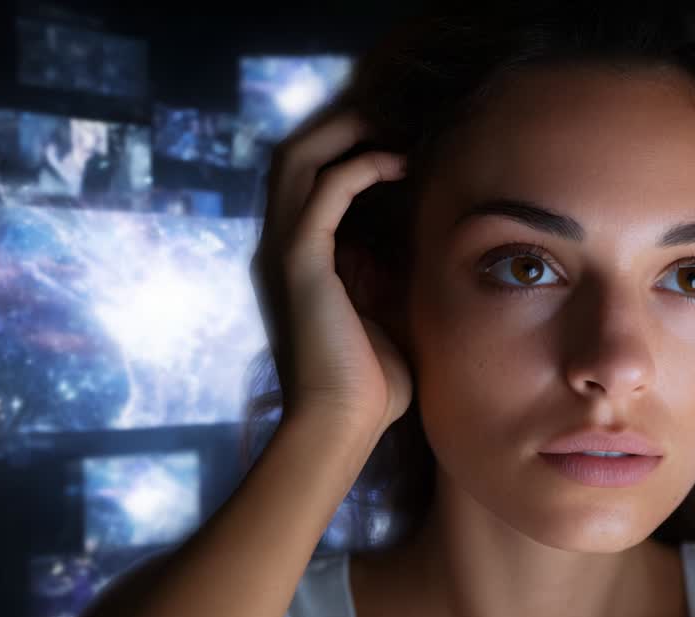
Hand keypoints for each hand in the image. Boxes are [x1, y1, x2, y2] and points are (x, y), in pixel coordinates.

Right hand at [249, 106, 413, 438]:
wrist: (341, 428)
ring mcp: (283, 252)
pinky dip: (359, 167)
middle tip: (389, 111)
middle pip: (294, 155)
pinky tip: (398, 163)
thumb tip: (415, 241)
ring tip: (391, 122)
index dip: (342, 147)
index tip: (393, 132)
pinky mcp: (299, 263)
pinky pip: (325, 192)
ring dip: (345, 132)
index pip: (306, 179)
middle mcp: (280, 247)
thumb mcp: (386, 313)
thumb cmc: (371, 385)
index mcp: (297, 260)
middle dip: (339, 124)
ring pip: (299, 160)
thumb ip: (388, 274)